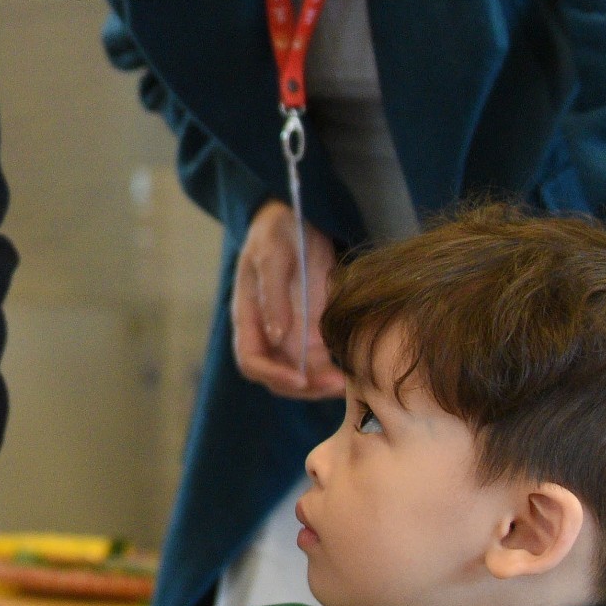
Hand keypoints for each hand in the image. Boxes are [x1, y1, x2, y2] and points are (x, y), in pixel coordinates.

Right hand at [232, 200, 343, 399]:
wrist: (298, 217)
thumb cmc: (277, 231)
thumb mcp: (273, 254)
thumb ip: (273, 294)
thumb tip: (276, 337)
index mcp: (248, 318)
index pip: (252, 361)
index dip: (273, 375)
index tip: (301, 378)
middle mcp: (269, 334)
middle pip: (279, 378)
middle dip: (306, 388)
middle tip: (337, 384)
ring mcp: (293, 336)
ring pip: (304, 376)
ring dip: (324, 385)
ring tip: (352, 382)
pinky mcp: (315, 332)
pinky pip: (323, 362)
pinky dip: (337, 371)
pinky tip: (357, 370)